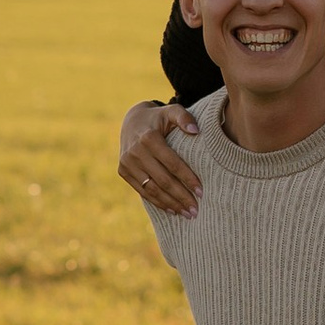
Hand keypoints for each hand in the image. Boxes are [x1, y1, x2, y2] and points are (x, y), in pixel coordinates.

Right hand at [118, 99, 202, 214]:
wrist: (132, 121)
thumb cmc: (159, 118)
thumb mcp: (171, 111)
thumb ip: (184, 117)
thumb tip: (196, 131)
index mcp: (149, 138)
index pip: (172, 164)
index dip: (187, 179)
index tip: (201, 192)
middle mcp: (135, 152)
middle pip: (163, 180)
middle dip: (181, 196)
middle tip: (196, 210)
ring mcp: (127, 163)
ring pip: (152, 189)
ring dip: (171, 203)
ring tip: (187, 213)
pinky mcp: (122, 171)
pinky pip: (142, 191)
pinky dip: (157, 202)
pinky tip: (172, 209)